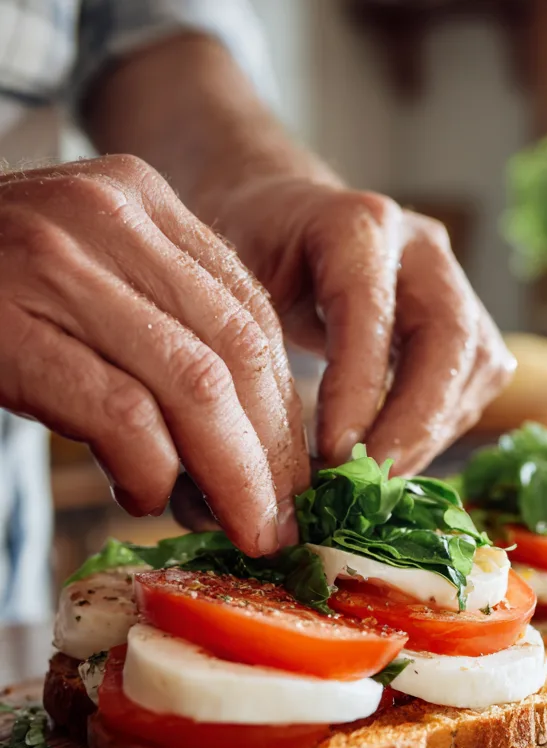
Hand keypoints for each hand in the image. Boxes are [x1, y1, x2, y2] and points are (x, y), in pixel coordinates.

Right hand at [0, 156, 307, 554]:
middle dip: (271, 453)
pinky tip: (145, 495)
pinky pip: (120, 412)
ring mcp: (51, 258)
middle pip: (238, 350)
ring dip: (232, 475)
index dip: (284, 410)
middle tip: (279, 524)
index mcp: (141, 199)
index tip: (295, 478)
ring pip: (195, 385)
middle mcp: (104, 213)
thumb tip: (251, 462)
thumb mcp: (90, 289)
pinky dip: (150, 468)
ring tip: (238, 526)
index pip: (252, 314)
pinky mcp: (4, 321)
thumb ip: (165, 340)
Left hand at [202, 175, 515, 473]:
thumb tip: (250, 471)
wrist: (286, 220)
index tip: (333, 455)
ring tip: (377, 482)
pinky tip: (393, 458)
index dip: (359, 388)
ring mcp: (457, 284)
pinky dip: (436, 433)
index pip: (370, 309)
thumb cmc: (251, 259)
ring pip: (474, 369)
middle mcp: (421, 247)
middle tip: (373, 482)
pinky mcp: (473, 325)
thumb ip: (249, 355)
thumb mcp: (232, 288)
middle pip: (450, 339)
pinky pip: (473, 388)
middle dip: (416, 423)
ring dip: (429, 436)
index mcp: (356, 222)